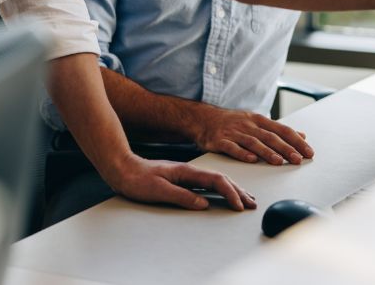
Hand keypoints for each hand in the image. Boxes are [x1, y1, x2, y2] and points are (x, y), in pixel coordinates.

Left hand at [104, 154, 256, 210]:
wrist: (122, 169)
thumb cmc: (137, 179)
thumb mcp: (158, 190)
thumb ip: (182, 196)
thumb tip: (204, 203)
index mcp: (186, 172)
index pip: (216, 180)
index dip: (230, 193)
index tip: (239, 205)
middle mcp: (189, 171)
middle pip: (221, 179)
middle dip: (238, 191)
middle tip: (252, 204)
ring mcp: (186, 175)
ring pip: (216, 180)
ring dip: (232, 189)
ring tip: (245, 198)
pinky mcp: (182, 179)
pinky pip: (208, 184)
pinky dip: (221, 189)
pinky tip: (223, 194)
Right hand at [191, 106, 313, 164]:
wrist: (203, 118)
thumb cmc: (232, 122)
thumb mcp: (256, 121)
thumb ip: (278, 130)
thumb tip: (302, 135)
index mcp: (258, 120)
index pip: (282, 130)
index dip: (296, 141)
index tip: (308, 152)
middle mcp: (248, 125)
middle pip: (270, 137)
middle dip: (286, 148)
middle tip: (299, 159)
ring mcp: (233, 132)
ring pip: (253, 142)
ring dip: (267, 152)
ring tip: (279, 162)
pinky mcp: (219, 141)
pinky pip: (232, 148)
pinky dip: (242, 153)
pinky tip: (251, 160)